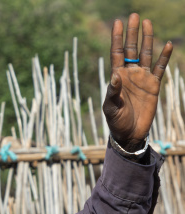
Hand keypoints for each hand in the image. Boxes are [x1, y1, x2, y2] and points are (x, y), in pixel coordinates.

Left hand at [103, 13, 172, 150]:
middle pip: (131, 49)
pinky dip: (164, 56)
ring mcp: (142, 78)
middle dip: (132, 33)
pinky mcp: (153, 85)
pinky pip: (160, 68)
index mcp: (117, 77)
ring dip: (147, 39)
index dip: (117, 38)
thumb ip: (113, 92)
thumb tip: (115, 76)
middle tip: (134, 15)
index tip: (118, 22)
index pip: (117, 53)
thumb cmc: (116, 121)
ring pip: (145, 54)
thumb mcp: (111, 108)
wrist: (129, 133)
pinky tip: (167, 44)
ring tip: (148, 22)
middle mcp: (130, 74)